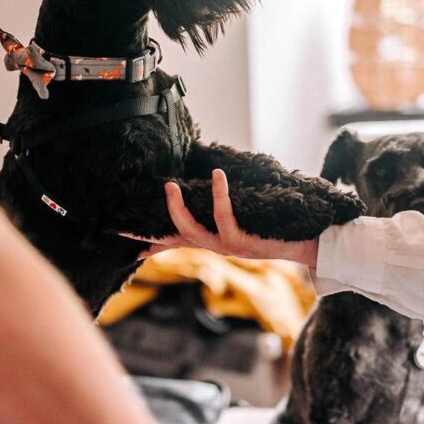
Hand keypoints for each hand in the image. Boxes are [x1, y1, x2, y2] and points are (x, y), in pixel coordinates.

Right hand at [122, 169, 318, 267]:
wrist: (306, 245)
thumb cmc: (274, 226)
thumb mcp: (244, 216)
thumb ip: (223, 207)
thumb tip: (215, 185)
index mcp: (210, 240)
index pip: (169, 241)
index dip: (143, 239)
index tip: (117, 233)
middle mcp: (214, 246)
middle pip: (171, 240)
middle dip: (147, 231)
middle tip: (124, 215)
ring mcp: (226, 247)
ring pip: (191, 233)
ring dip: (178, 210)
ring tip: (170, 186)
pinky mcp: (242, 243)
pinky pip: (224, 219)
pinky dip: (220, 197)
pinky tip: (219, 177)